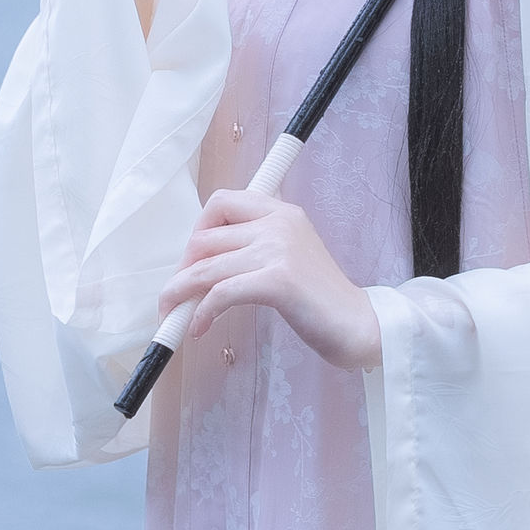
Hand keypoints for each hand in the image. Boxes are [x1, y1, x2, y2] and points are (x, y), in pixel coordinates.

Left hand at [159, 190, 382, 373]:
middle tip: (178, 295)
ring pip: (206, 267)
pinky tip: (200, 327)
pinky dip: (201, 312)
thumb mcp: (288, 257)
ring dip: (180, 294)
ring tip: (173, 315)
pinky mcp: (277, 280)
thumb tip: (199, 263)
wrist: (356, 323)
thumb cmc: (318, 298)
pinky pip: (220, 294)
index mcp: (283, 212)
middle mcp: (280, 223)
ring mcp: (279, 249)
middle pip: (205, 237)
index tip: (191, 262)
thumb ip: (254, 247)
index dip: (197, 231)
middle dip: (183, 269)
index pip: (222, 202)